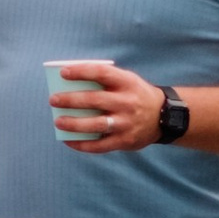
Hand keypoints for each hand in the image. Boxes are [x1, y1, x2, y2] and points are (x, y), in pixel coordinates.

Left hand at [47, 59, 163, 152]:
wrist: (165, 117)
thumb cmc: (135, 95)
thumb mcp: (128, 81)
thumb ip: (105, 81)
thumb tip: (70, 85)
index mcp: (127, 83)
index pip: (102, 73)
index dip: (82, 72)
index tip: (64, 73)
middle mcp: (128, 102)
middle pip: (95, 100)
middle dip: (71, 100)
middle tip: (53, 100)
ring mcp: (127, 123)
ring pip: (96, 124)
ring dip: (74, 124)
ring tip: (58, 121)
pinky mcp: (125, 141)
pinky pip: (100, 145)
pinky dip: (82, 144)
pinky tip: (68, 140)